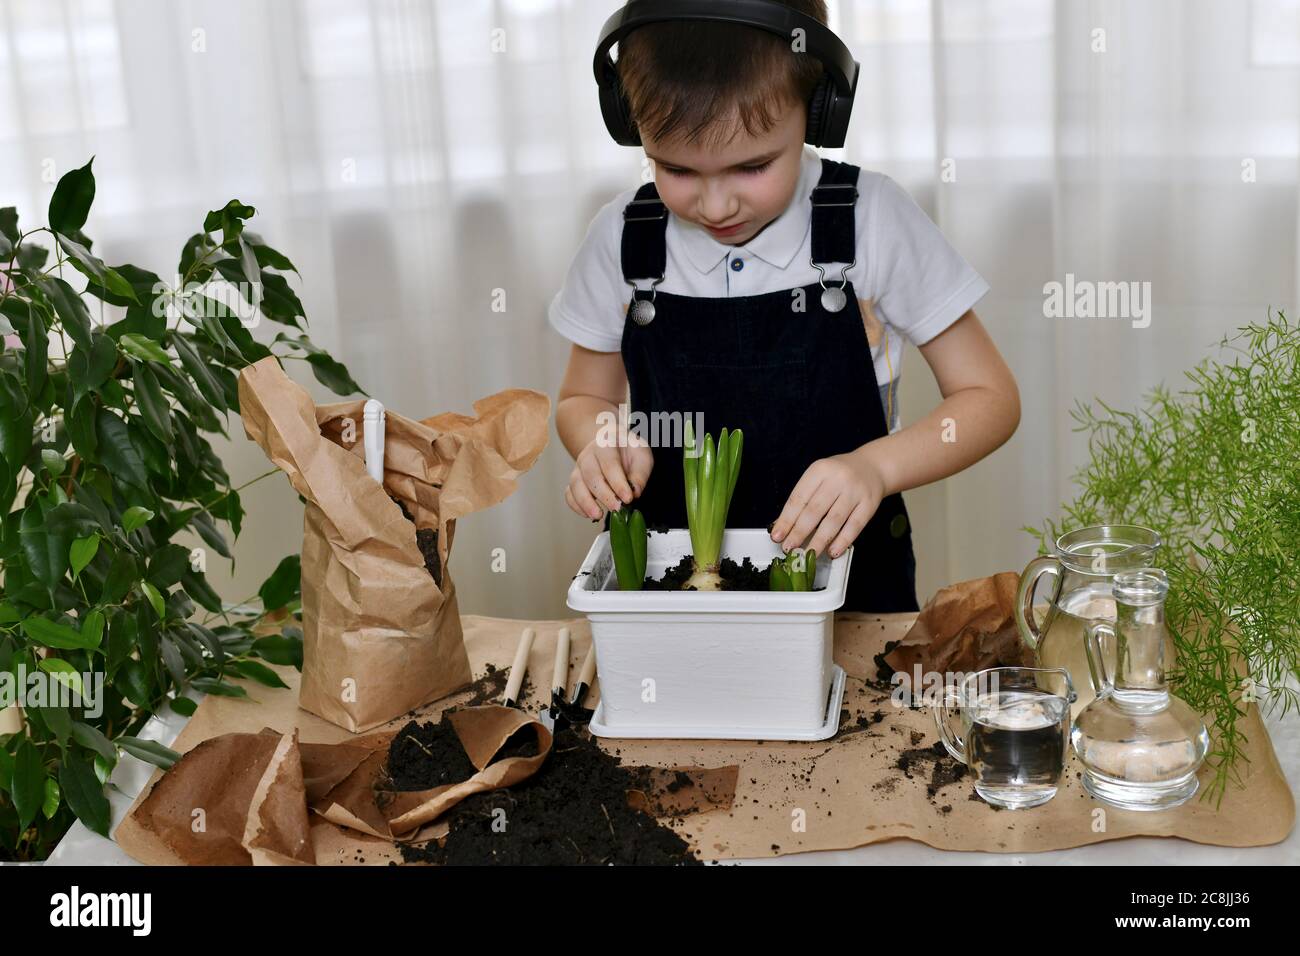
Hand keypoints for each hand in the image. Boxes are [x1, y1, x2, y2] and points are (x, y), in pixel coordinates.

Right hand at [565, 430, 653, 520]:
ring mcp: (578, 467)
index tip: (627, 498)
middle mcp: (588, 454)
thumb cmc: (629, 452)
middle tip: (616, 508)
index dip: (618, 483)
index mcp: (606, 443)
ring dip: (586, 502)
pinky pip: (569, 493)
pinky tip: (588, 515)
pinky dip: (576, 506)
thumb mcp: (642, 457)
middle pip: (591, 474)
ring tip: (598, 515)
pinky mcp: (574, 480)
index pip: (609, 463)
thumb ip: (639, 475)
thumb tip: (634, 492)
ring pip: (576, 484)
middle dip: (603, 495)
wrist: (615, 447)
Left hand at [770, 449, 887, 557]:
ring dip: (819, 541)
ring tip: (808, 555)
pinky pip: (854, 526)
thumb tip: (784, 526)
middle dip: (799, 532)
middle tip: (789, 548)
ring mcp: (854, 492)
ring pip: (833, 521)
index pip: (799, 498)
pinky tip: (832, 552)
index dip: (786, 520)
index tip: (777, 536)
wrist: (873, 467)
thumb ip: (804, 498)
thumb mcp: (819, 477)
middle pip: (814, 510)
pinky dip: (842, 541)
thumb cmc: (839, 476)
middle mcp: (837, 479)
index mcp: (819, 470)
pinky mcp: (869, 504)